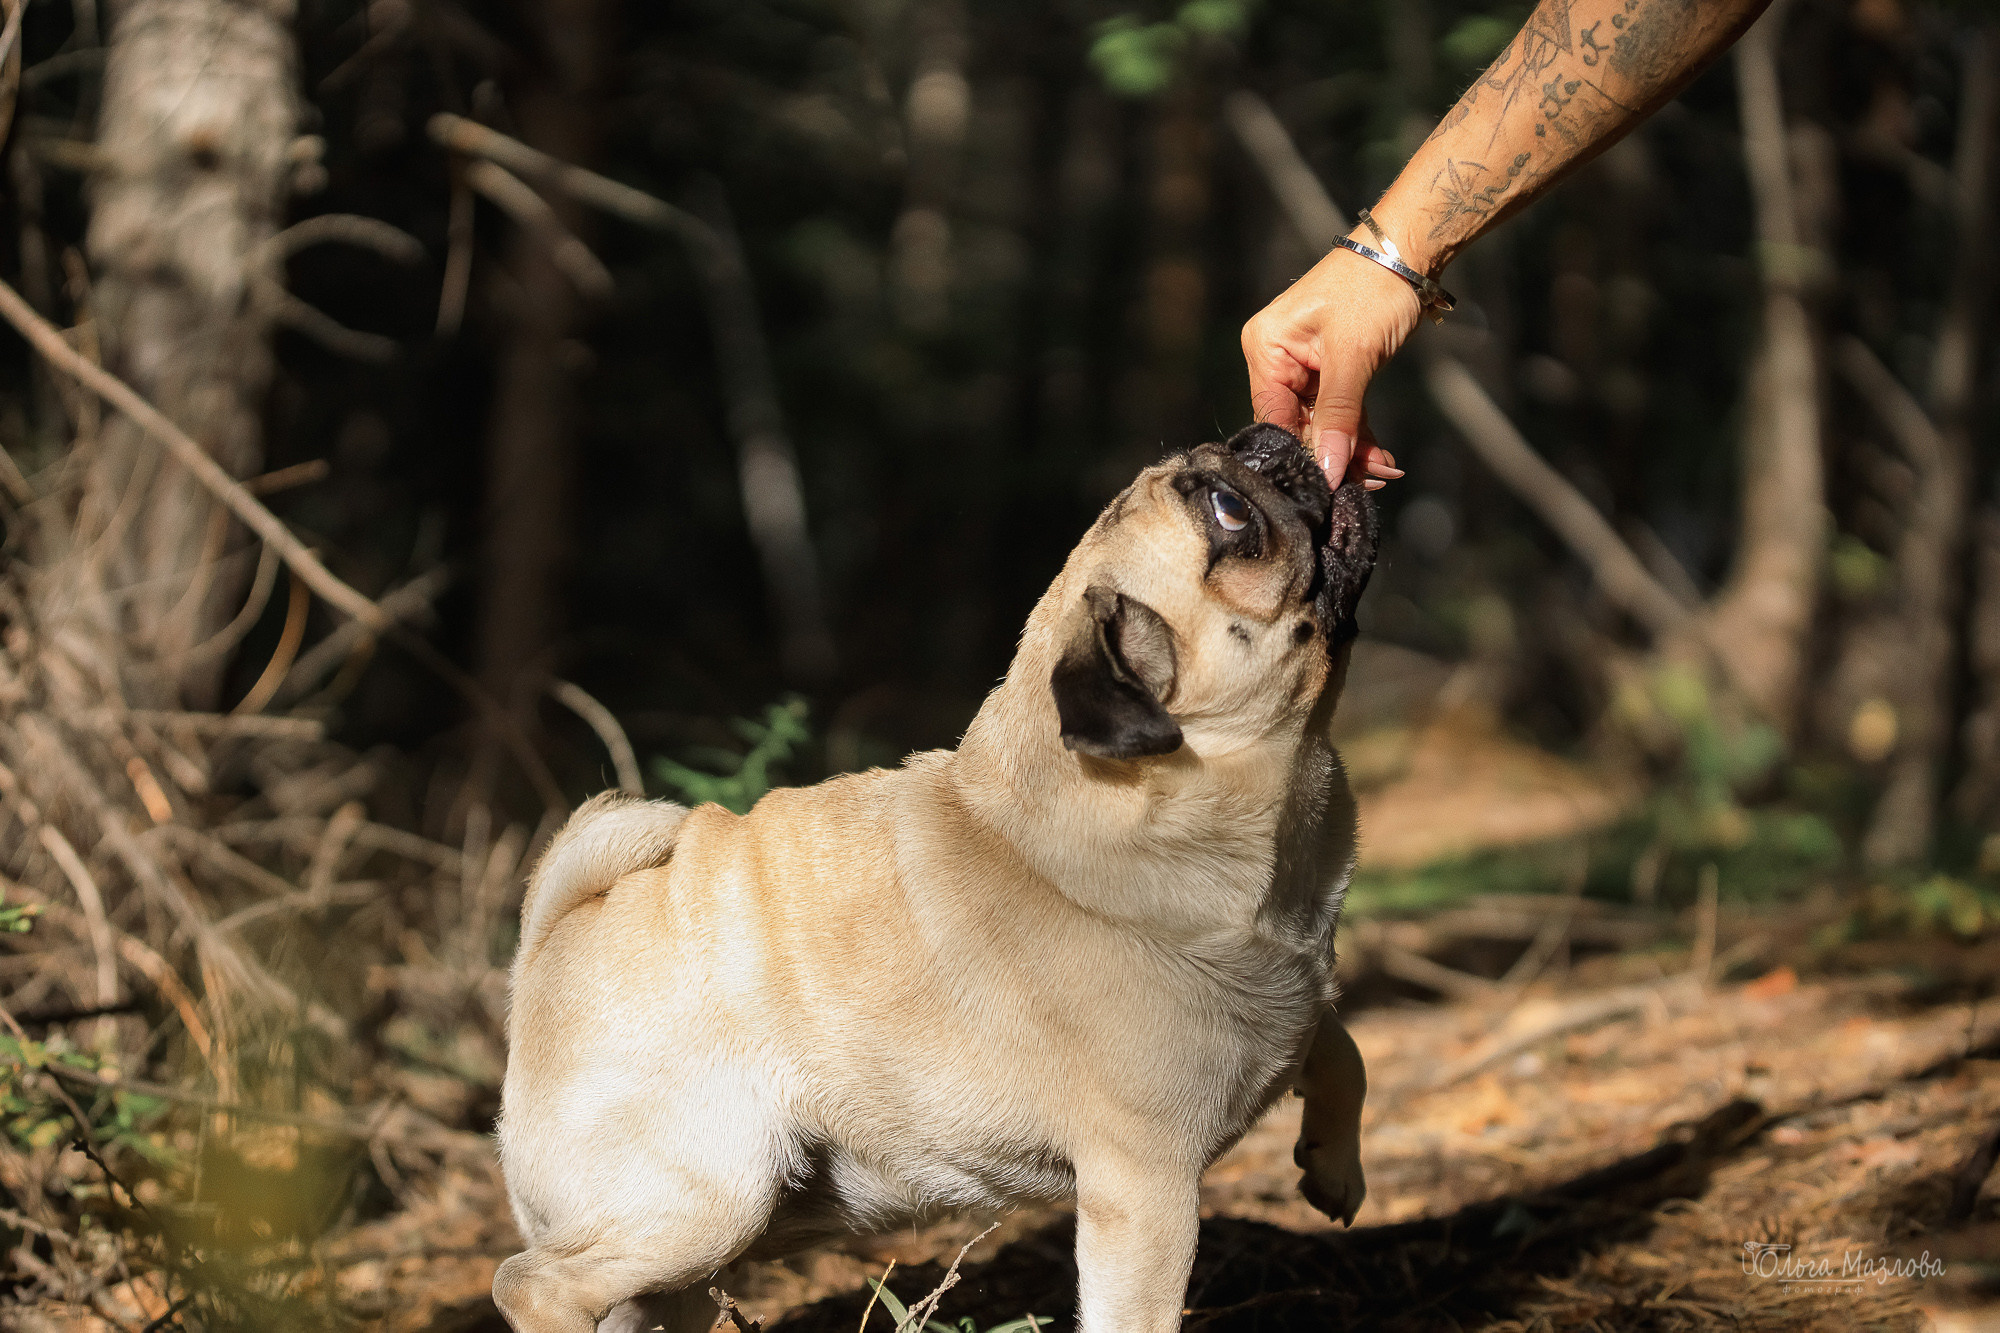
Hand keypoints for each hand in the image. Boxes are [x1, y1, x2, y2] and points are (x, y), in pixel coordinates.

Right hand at [1241, 238, 1420, 487]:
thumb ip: (1339, 416)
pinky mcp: (1330, 370)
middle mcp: (1277, 359)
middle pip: (1297, 425)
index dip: (1301, 453)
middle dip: (1334, 454)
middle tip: (1371, 482)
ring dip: (1352, 450)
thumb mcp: (1354, 356)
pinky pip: (1339, 412)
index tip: (1330, 485)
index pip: (1273, 417)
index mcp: (1266, 349)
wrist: (1408, 252)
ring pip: (1321, 423)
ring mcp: (1303, 366)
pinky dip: (1359, 434)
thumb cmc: (1373, 289)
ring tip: (1384, 473)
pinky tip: (1381, 457)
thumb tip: (1329, 470)